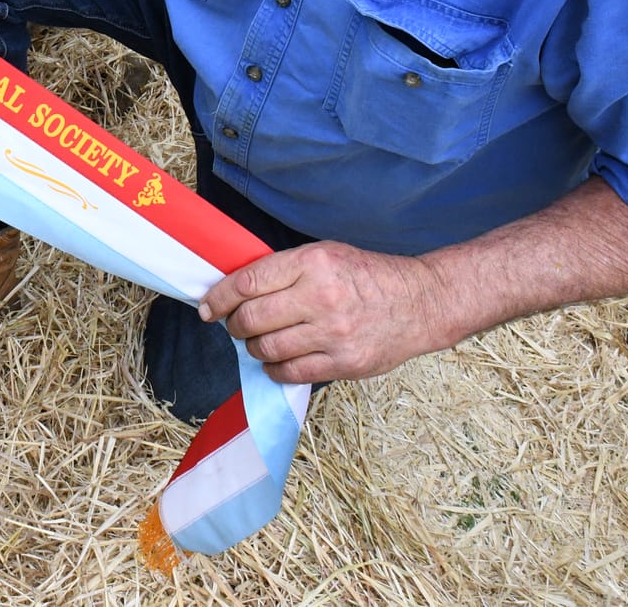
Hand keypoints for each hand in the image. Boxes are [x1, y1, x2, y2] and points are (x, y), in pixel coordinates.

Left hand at [197, 240, 455, 383]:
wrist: (420, 303)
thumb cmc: (367, 276)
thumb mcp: (325, 255)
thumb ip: (284, 270)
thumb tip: (235, 290)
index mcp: (313, 263)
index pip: (248, 283)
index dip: (219, 297)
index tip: (208, 306)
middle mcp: (321, 297)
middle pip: (252, 319)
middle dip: (235, 325)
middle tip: (235, 325)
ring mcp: (333, 334)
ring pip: (267, 349)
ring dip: (254, 347)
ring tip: (259, 341)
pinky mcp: (344, 363)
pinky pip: (290, 372)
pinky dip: (274, 368)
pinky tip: (277, 359)